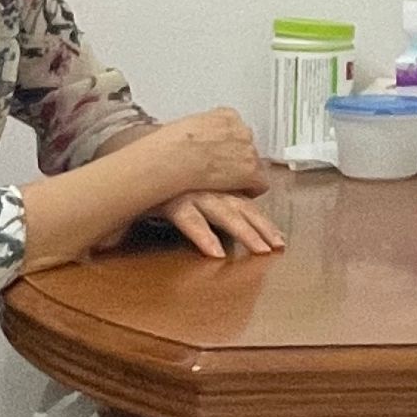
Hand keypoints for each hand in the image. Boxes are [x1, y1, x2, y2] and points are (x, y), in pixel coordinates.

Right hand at [148, 108, 265, 196]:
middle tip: (222, 172)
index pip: (238, 130)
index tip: (221, 156)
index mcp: (226, 115)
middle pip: (247, 147)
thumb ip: (202, 133)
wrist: (173, 158)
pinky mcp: (251, 171)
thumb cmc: (169, 146)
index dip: (230, 146)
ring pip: (254, 165)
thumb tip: (198, 142)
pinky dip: (251, 190)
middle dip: (237, 159)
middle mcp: (242, 130)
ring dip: (243, 175)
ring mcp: (248, 150)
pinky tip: (237, 195)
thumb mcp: (186, 127)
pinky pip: (260, 183)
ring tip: (226, 186)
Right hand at [155, 191, 285, 258]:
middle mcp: (209, 189)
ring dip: (243, 231)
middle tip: (279, 246)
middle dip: (262, 229)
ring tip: (260, 249)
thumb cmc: (166, 181)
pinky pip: (190, 220)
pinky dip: (204, 236)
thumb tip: (227, 229)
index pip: (246, 205)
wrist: (136, 164)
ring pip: (224, 213)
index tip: (281, 239)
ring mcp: (192, 194)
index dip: (264, 222)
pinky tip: (216, 252)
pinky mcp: (172, 202)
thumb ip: (209, 205)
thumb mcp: (191, 190)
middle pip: (242, 209)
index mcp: (215, 187)